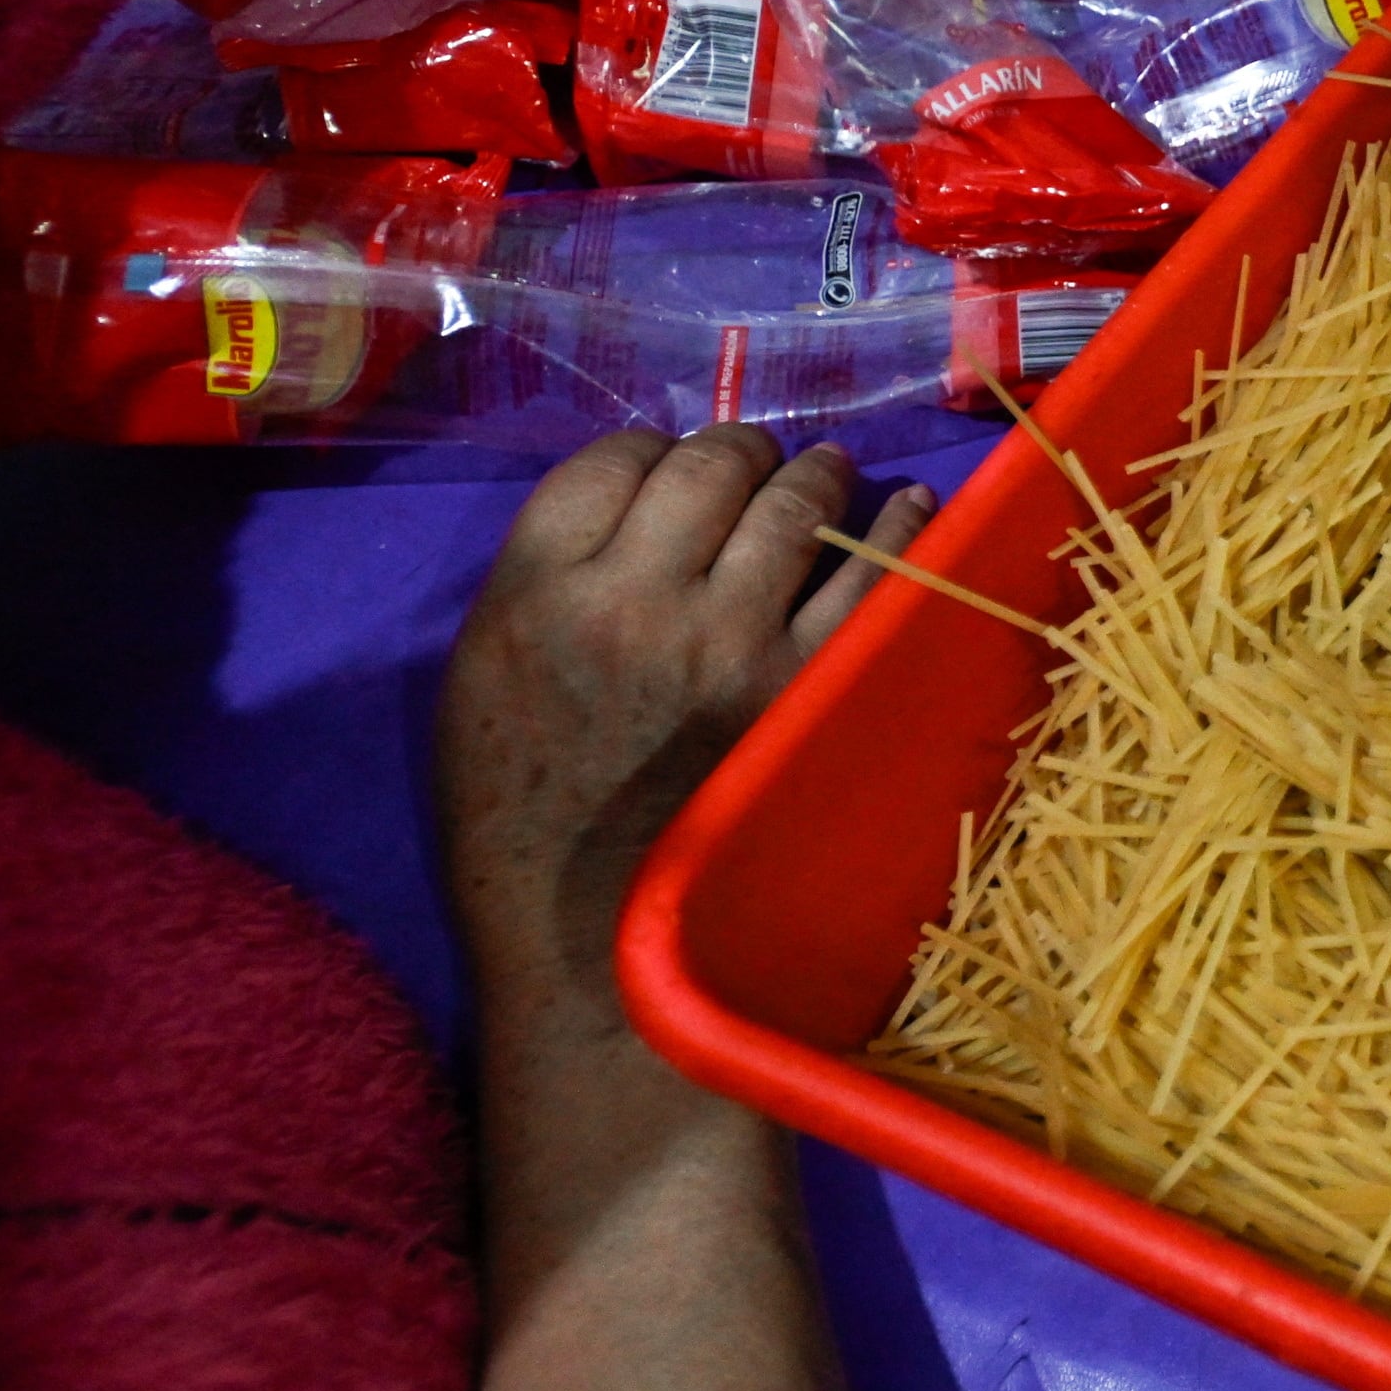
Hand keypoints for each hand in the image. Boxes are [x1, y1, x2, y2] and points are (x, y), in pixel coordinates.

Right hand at [436, 425, 928, 1012]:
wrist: (588, 942)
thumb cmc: (521, 818)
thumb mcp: (482, 681)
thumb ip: (546, 581)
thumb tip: (637, 501)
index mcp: (538, 594)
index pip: (610, 460)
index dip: (651, 450)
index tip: (672, 464)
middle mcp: (637, 600)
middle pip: (709, 465)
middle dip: (739, 447)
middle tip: (758, 458)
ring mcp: (733, 643)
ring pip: (794, 504)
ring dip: (817, 473)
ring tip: (828, 472)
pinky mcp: (810, 688)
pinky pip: (871, 576)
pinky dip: (897, 527)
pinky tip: (908, 507)